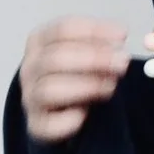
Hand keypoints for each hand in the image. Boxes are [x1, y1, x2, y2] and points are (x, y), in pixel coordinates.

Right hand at [19, 16, 129, 142]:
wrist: (56, 109)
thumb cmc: (73, 74)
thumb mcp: (82, 52)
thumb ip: (99, 46)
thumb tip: (120, 41)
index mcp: (39, 41)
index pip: (63, 29)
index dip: (95, 31)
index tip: (122, 35)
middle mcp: (31, 67)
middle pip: (56, 57)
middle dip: (94, 58)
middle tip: (122, 62)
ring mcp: (30, 97)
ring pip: (51, 89)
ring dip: (86, 86)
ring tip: (111, 86)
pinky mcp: (36, 125)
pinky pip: (50, 124)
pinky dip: (70, 119)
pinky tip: (86, 114)